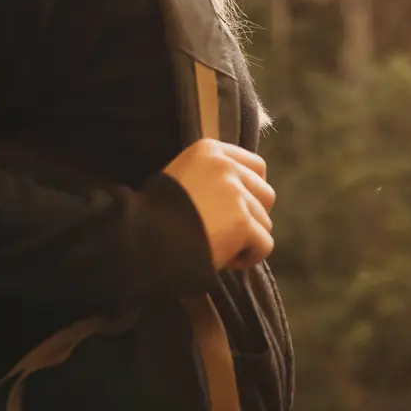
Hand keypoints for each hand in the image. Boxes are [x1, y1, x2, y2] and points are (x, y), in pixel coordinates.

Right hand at [163, 139, 275, 270]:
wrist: (145, 240)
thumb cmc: (156, 215)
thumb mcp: (179, 178)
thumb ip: (210, 177)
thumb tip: (242, 194)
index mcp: (209, 150)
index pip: (256, 166)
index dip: (251, 191)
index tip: (237, 209)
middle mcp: (225, 166)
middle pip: (265, 194)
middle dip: (252, 216)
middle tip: (227, 233)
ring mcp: (236, 193)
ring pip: (265, 221)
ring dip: (248, 239)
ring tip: (221, 248)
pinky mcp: (242, 222)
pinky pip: (264, 244)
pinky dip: (250, 257)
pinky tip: (227, 260)